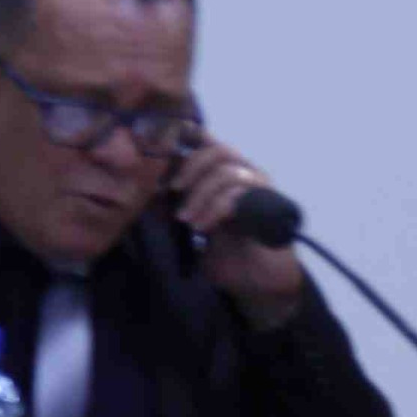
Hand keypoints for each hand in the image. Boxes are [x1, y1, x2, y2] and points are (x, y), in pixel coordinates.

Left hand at [170, 133, 305, 327]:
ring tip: (185, 220)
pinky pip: (236, 198)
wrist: (257, 282)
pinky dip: (212, 210)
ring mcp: (261, 189)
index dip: (190, 134)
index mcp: (228, 173)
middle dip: (191, 167)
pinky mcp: (269, 208)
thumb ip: (176, 206)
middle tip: (172, 190)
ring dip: (199, 195)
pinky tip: (201, 227)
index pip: (211, 142)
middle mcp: (247, 174)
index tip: (167, 142)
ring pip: (226, 173)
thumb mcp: (193, 224)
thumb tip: (147, 189)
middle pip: (219, 150)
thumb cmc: (226, 252)